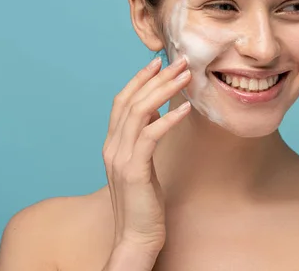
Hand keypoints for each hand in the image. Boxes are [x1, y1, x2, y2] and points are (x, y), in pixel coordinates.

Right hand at [102, 55, 190, 260]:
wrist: (136, 236)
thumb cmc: (143, 202)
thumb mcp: (140, 164)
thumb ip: (142, 139)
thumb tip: (155, 113)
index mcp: (112, 143)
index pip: (121, 101)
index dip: (138, 80)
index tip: (157, 63)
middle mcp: (111, 146)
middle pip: (130, 100)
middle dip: (155, 78)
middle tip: (179, 61)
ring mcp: (120, 158)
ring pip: (139, 112)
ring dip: (164, 91)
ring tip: (186, 77)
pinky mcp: (134, 170)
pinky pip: (151, 136)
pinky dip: (169, 119)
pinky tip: (186, 109)